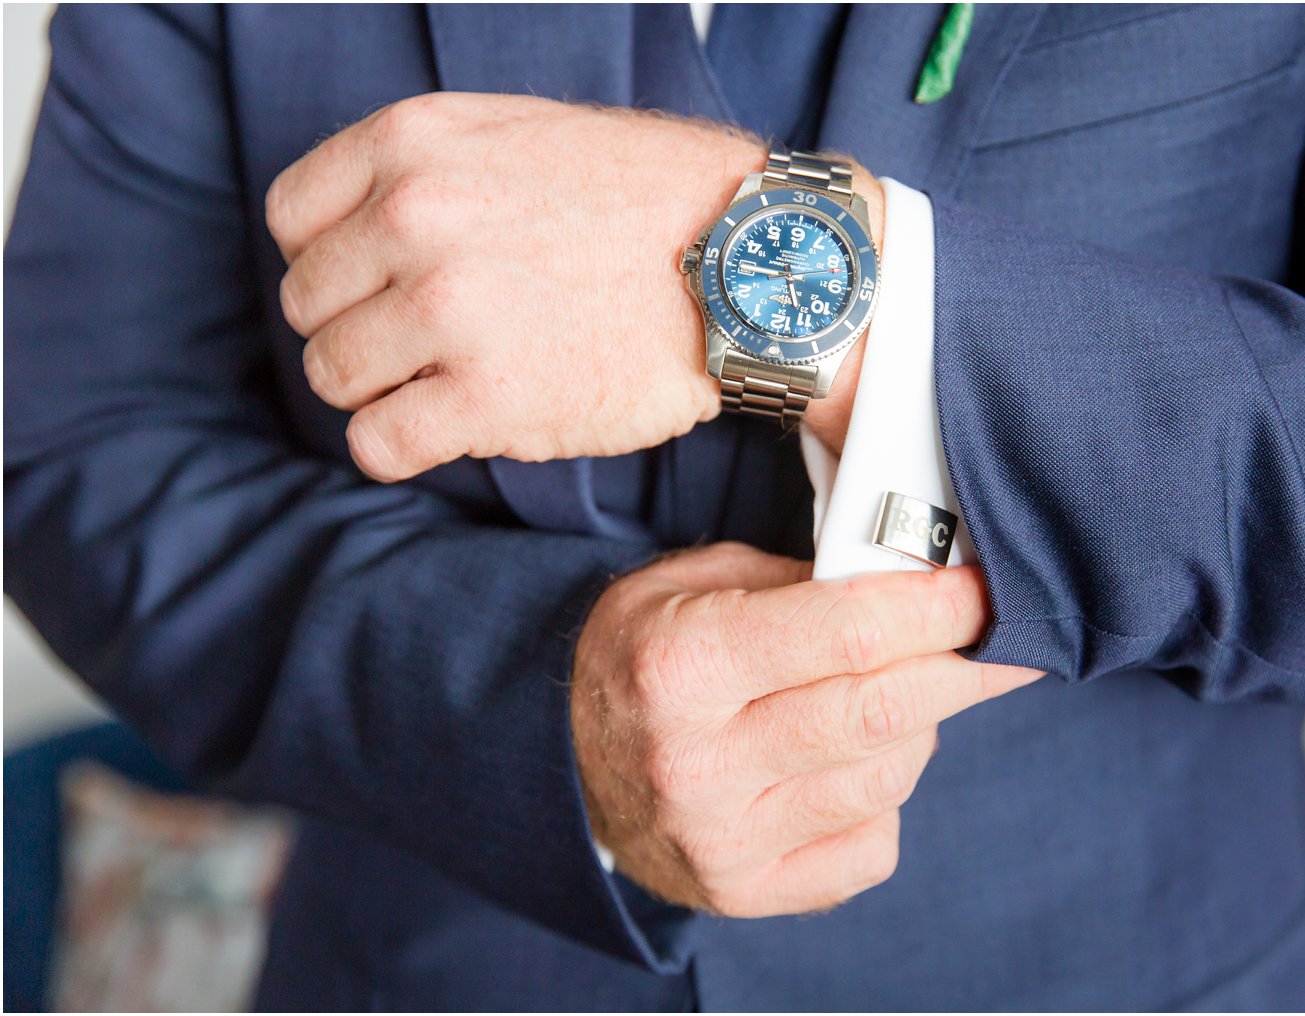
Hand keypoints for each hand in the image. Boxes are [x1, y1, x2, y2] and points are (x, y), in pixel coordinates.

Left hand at [266, 93, 879, 479]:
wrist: (749, 264)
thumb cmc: (644, 201)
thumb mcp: (516, 134)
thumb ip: (420, 169)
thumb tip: (350, 235)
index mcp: (413, 143)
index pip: (291, 218)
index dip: (333, 261)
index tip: (383, 283)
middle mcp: (415, 218)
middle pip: (306, 305)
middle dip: (359, 327)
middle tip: (431, 340)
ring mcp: (448, 312)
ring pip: (331, 376)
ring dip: (382, 388)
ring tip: (451, 379)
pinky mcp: (489, 400)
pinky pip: (377, 445)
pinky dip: (403, 444)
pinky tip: (455, 423)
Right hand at [570, 542, 1041, 916]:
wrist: (565, 766)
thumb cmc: (645, 656)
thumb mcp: (694, 581)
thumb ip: (800, 579)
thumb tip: (918, 580)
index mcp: (680, 666)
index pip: (849, 634)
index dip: (937, 608)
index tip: (981, 589)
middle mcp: (697, 764)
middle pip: (881, 711)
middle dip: (960, 666)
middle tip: (994, 639)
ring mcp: (723, 841)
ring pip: (888, 777)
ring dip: (920, 726)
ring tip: (899, 692)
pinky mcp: (748, 891)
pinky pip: (873, 845)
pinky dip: (887, 797)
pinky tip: (853, 762)